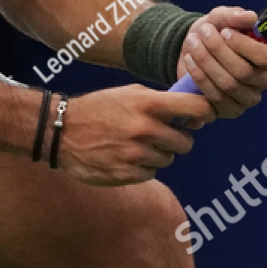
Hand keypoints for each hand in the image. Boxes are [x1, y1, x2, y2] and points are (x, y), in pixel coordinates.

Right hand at [53, 85, 213, 185]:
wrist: (61, 131)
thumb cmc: (98, 108)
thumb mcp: (129, 93)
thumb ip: (161, 101)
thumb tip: (195, 113)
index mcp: (148, 104)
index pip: (197, 108)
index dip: (205, 112)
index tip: (203, 116)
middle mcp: (145, 129)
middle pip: (186, 142)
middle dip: (177, 138)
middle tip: (160, 134)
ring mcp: (136, 154)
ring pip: (168, 159)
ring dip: (157, 153)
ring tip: (135, 144)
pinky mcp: (127, 174)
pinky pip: (151, 173)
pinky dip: (142, 167)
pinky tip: (124, 156)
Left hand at [177, 6, 266, 118]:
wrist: (194, 48)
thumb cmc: (215, 31)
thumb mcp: (222, 17)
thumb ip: (234, 16)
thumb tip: (250, 17)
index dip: (244, 45)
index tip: (224, 31)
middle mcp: (264, 81)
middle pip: (244, 72)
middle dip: (219, 51)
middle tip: (202, 33)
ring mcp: (248, 99)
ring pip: (228, 85)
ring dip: (206, 62)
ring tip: (193, 43)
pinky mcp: (229, 110)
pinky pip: (214, 98)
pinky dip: (199, 77)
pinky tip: (190, 61)